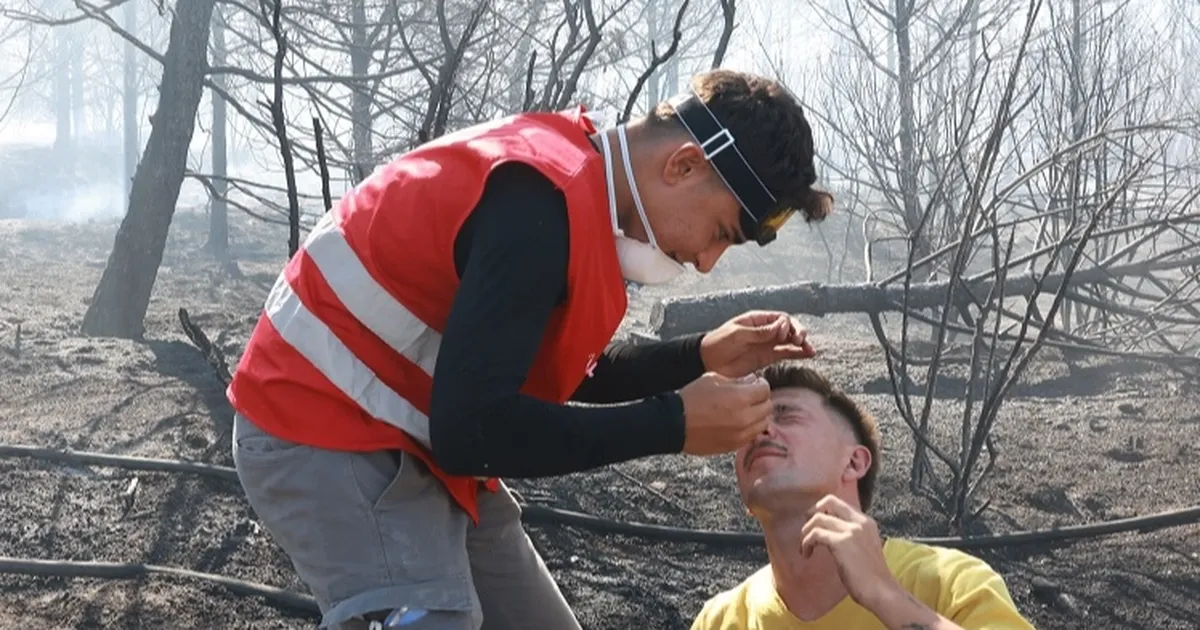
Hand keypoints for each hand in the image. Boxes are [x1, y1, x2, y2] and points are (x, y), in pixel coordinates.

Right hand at [678, 372, 771, 454]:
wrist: (674, 423)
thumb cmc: (691, 397)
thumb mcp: (713, 378)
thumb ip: (736, 380)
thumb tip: (751, 382)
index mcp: (741, 397)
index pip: (765, 390)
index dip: (760, 384)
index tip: (754, 383)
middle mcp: (745, 417)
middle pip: (768, 407)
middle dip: (761, 399)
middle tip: (751, 396)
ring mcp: (740, 434)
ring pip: (763, 424)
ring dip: (758, 416)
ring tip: (746, 411)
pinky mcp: (733, 446)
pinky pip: (751, 436)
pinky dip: (749, 428)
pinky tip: (738, 422)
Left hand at [699, 311, 815, 377]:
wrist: (707, 361)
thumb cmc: (718, 343)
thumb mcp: (737, 335)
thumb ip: (759, 332)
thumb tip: (780, 327)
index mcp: (757, 320)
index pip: (780, 318)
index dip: (786, 325)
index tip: (782, 334)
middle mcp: (765, 330)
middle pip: (789, 328)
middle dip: (798, 333)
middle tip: (801, 341)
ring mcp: (767, 344)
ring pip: (790, 342)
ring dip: (802, 345)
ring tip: (811, 350)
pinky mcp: (767, 358)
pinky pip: (785, 354)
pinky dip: (797, 354)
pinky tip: (807, 355)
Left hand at [801, 495, 900, 610]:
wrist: (881, 590)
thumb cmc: (872, 576)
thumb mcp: (864, 547)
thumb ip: (851, 536)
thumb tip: (830, 533)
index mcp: (866, 522)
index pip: (840, 503)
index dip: (823, 510)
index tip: (815, 524)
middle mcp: (859, 522)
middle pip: (828, 502)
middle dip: (812, 513)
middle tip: (806, 530)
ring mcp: (851, 530)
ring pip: (818, 518)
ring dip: (806, 533)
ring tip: (804, 548)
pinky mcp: (841, 542)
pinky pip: (815, 534)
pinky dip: (806, 543)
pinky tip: (806, 554)